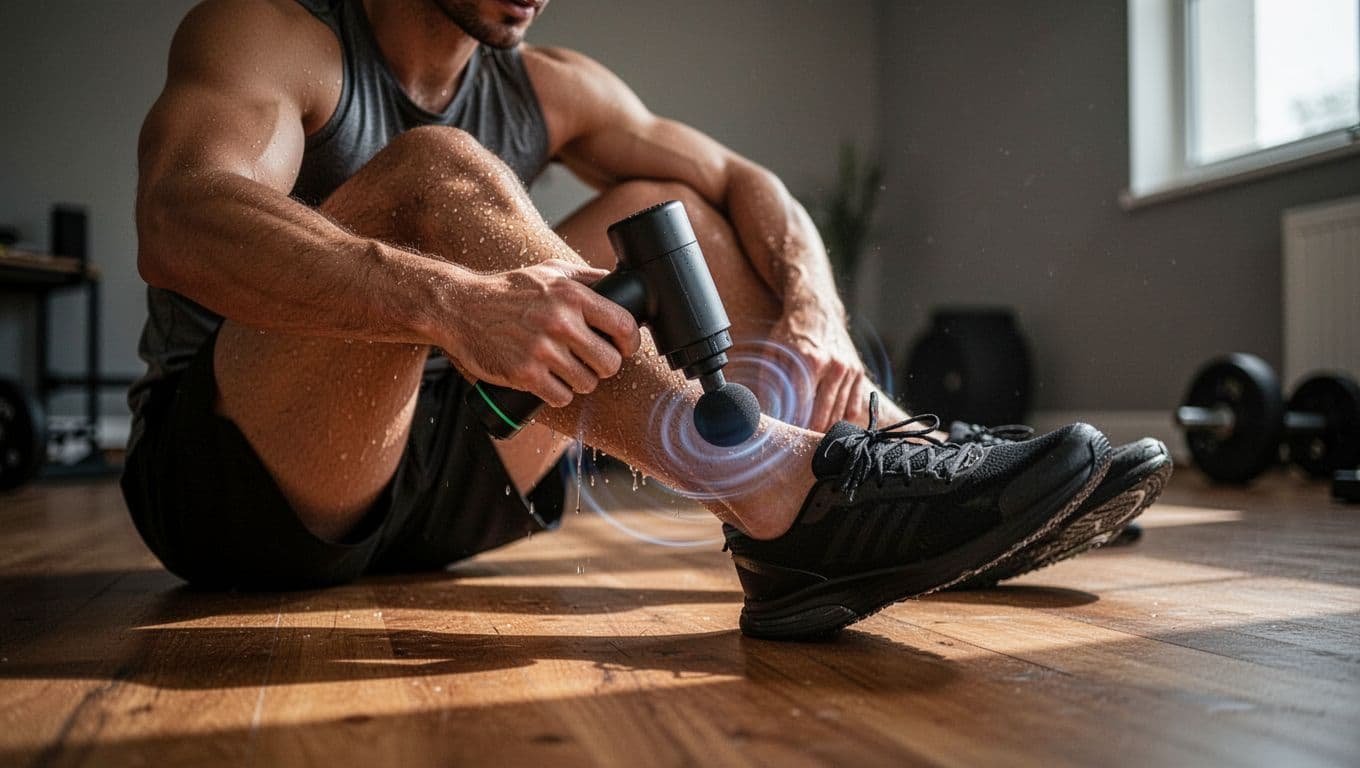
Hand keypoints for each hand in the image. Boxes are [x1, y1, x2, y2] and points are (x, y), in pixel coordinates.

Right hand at [442, 260, 641, 406]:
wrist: (460, 308)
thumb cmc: (508, 290)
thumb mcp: (549, 272)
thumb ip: (585, 277)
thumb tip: (620, 281)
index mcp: (571, 295)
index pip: (623, 325)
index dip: (631, 342)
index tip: (625, 347)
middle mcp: (560, 322)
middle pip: (610, 362)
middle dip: (604, 366)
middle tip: (592, 361)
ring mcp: (542, 350)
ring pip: (587, 383)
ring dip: (580, 381)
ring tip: (567, 370)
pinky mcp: (525, 374)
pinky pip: (561, 396)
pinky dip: (558, 393)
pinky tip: (550, 382)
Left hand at [770, 303, 869, 431]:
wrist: (817, 311)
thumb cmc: (791, 333)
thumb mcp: (773, 353)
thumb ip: (769, 384)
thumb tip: (767, 414)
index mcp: (810, 362)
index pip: (803, 407)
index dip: (794, 425)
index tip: (786, 436)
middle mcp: (833, 366)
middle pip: (823, 415)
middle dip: (809, 431)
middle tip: (798, 440)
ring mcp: (849, 370)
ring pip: (839, 414)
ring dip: (825, 427)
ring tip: (811, 433)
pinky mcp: (858, 373)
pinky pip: (852, 407)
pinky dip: (841, 418)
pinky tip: (828, 420)